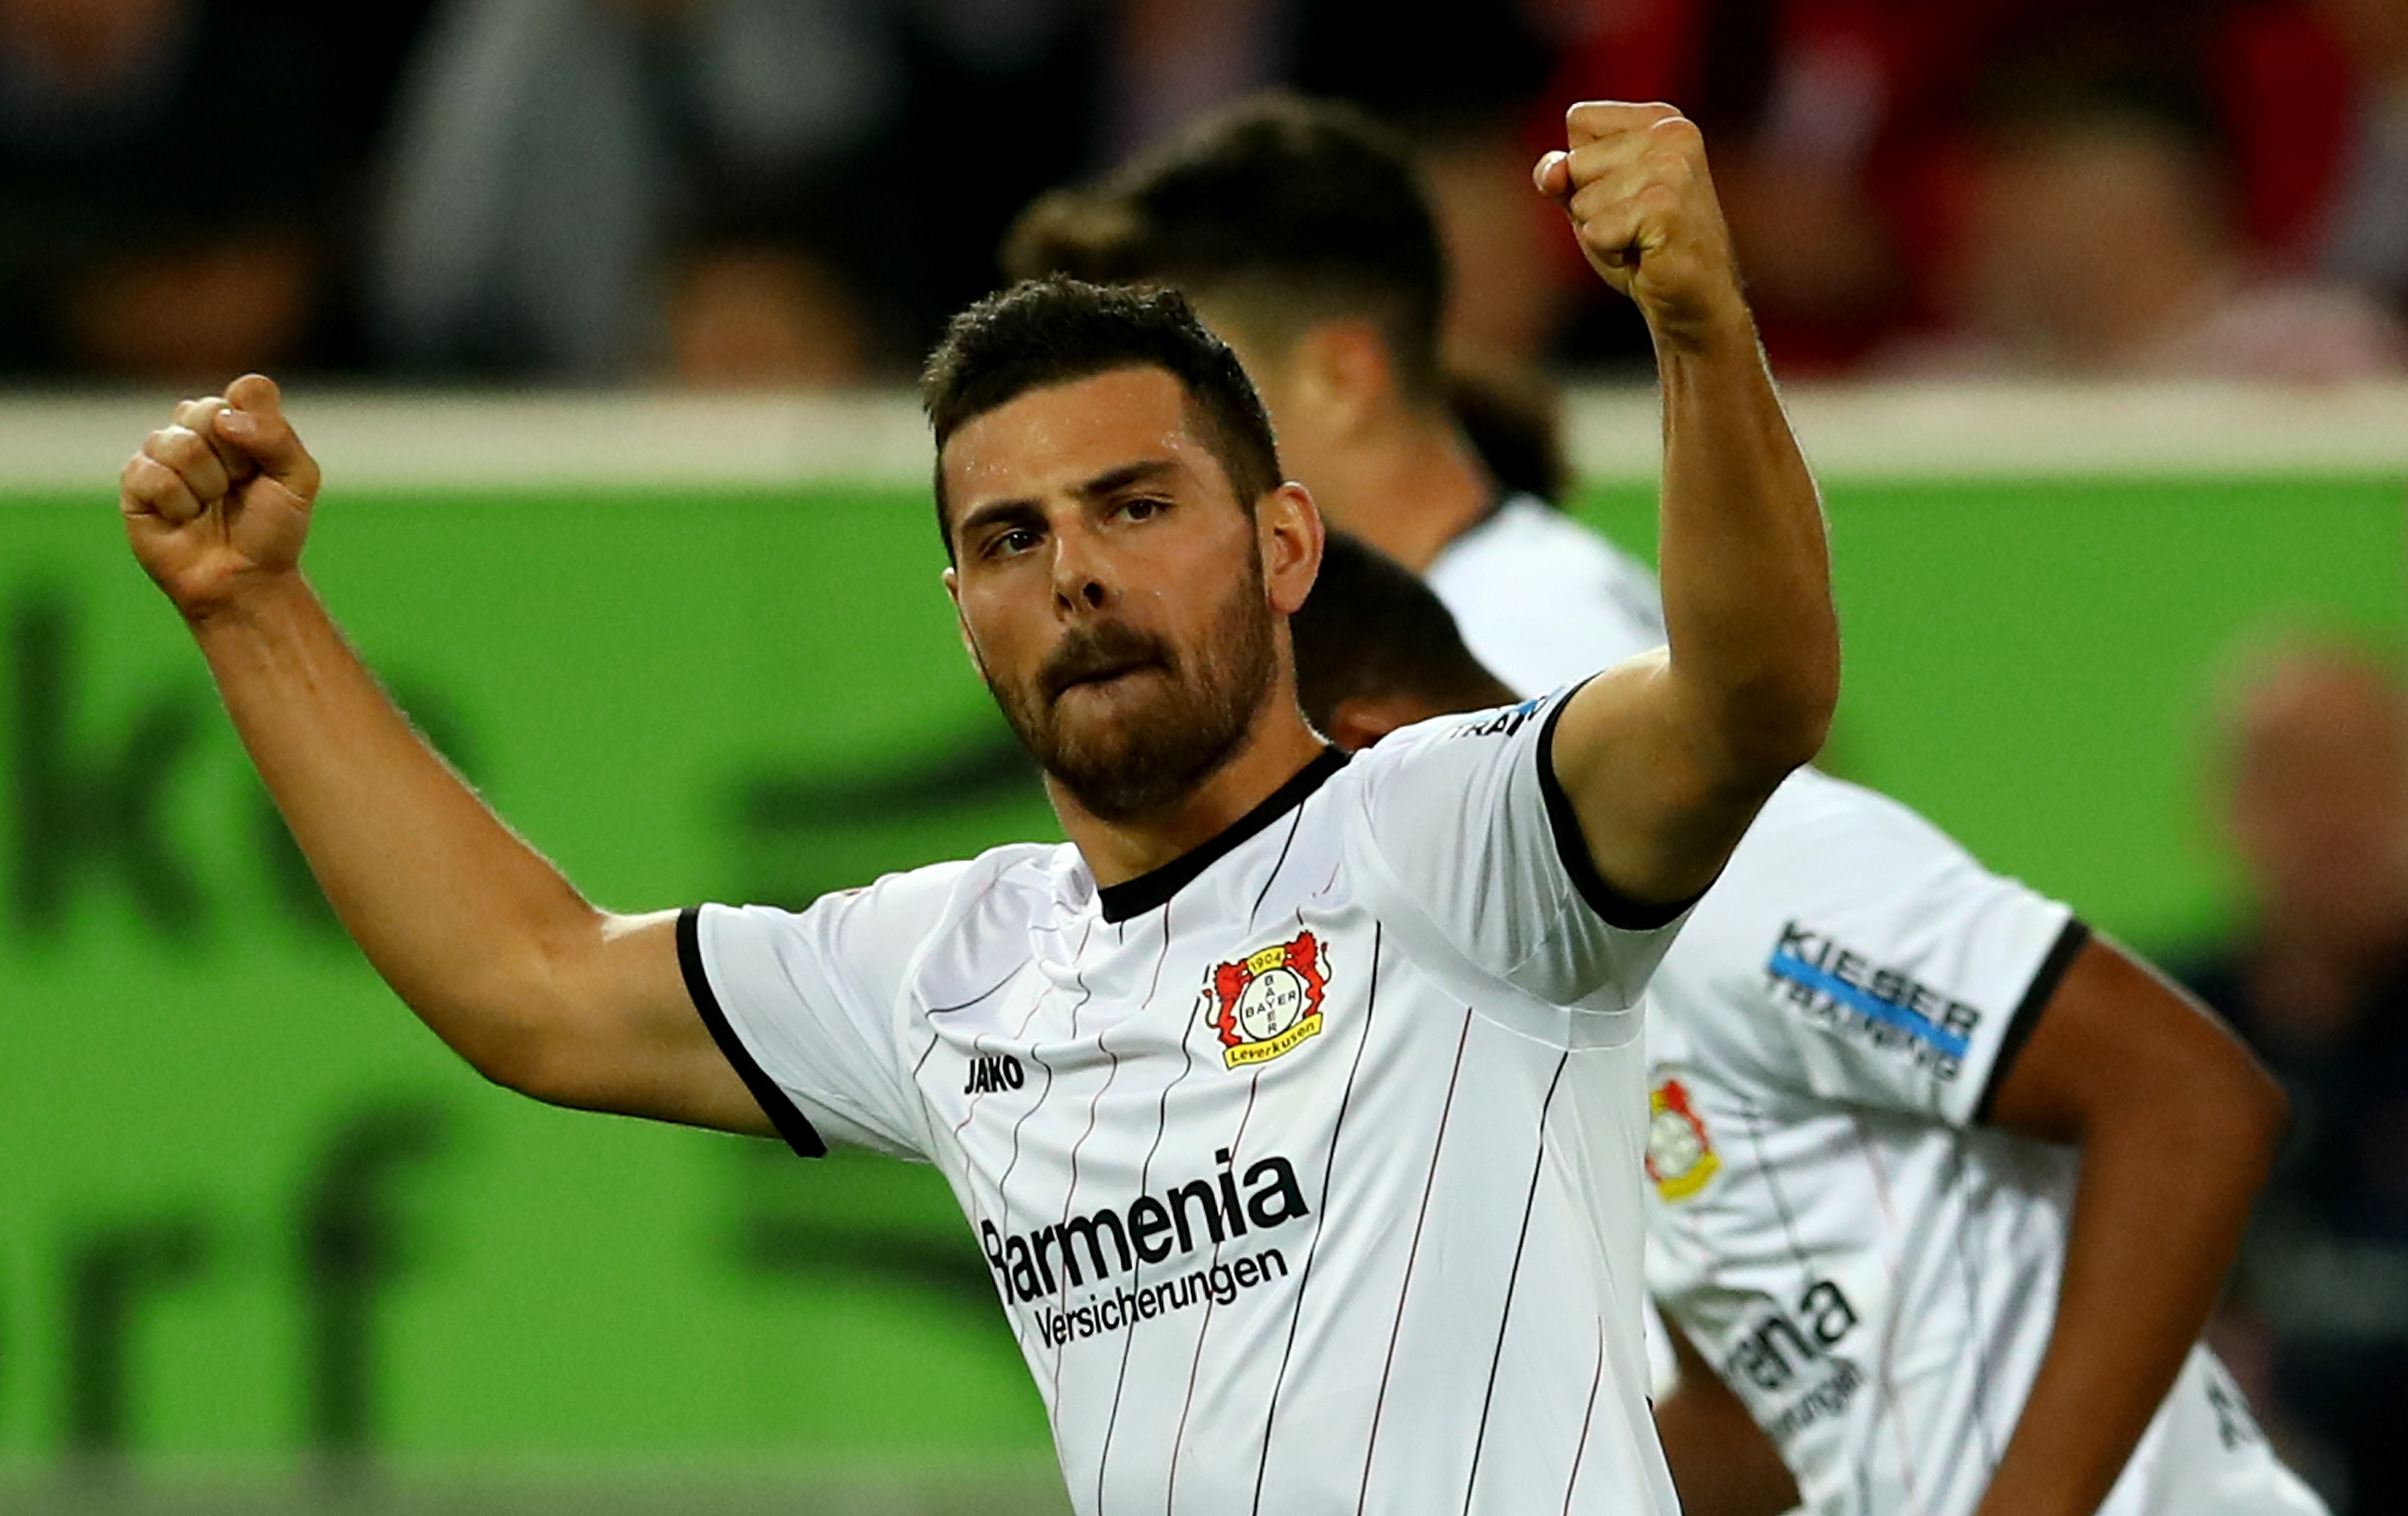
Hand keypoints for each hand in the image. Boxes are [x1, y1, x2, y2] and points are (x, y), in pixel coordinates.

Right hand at [120, 374, 321, 622]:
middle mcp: (198, 429)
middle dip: (235, 460)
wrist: (245, 580)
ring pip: (180, 444)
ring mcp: (163, 453)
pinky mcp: (135, 482)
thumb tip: (224, 418)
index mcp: (239, 421)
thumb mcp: (298, 480)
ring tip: (211, 507)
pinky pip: (153, 474)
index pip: (247, 391)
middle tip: (238, 489)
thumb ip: (275, 436)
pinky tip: (185, 518)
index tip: (264, 465)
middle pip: (210, 411)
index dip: (259, 429)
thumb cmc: (272, 530)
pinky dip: (179, 504)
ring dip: (207, 485)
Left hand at [1533, 103, 1749, 353]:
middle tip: (1635, 225)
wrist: (1693, 300)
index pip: (1579, 119)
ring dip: (1601, 232)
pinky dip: (1609, 251)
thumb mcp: (1592, 200)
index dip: (1583, 167)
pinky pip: (1594, 231)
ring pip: (1582, 200)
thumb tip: (1553, 172)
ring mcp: (1673, 168)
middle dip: (1590, 204)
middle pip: (1576, 161)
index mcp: (1661, 119)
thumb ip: (1561, 174)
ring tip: (1641, 240)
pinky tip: (1646, 254)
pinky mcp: (1664, 207)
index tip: (1624, 194)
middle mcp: (1673, 132)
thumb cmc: (1642, 246)